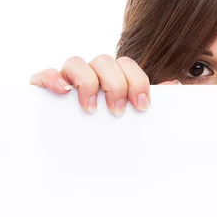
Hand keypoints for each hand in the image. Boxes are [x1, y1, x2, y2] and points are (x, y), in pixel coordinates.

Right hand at [29, 55, 180, 115]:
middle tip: (118, 112)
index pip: (127, 64)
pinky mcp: (42, 87)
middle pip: (105, 61)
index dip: (138, 82)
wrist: (71, 155)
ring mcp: (66, 78)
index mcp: (113, 76)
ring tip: (92, 109)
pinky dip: (53, 78)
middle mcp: (91, 72)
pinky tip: (63, 92)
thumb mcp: (129, 115)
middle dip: (116, 85)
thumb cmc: (106, 129)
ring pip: (77, 62)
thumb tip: (174, 84)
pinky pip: (44, 74)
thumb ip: (147, 99)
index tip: (141, 107)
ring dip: (87, 83)